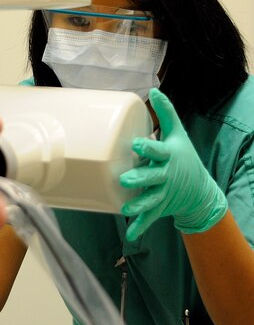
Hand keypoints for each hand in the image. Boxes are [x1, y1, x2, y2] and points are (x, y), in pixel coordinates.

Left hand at [119, 88, 227, 240]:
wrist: (199, 190)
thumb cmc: (184, 158)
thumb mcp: (178, 135)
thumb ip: (166, 114)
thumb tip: (153, 89)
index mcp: (169, 157)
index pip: (159, 151)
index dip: (148, 147)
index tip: (135, 143)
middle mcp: (166, 176)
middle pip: (153, 177)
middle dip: (141, 179)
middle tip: (125, 179)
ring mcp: (164, 194)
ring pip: (151, 200)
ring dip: (140, 205)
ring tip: (126, 209)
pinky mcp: (160, 207)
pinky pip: (151, 218)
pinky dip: (142, 226)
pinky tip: (131, 234)